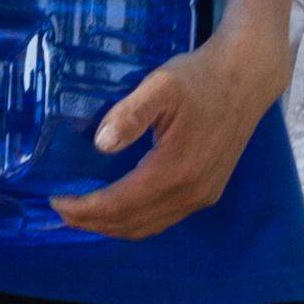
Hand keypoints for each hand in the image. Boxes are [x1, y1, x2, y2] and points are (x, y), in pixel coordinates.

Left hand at [51, 23, 287, 238]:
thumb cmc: (201, 77)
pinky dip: (133, 221)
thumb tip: (100, 144)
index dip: (85, 208)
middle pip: (131, 223)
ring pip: (147, 226)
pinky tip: (116, 209)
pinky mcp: (208, 192)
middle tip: (60, 210)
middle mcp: (191, 192)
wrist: (247, 77)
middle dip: (91, 222)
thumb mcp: (162, 85)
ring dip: (111, 226)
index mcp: (176, 169)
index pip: (120, 204)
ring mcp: (202, 196)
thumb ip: (131, 114)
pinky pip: (163, 219)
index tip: (55, 200)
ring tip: (81, 214)